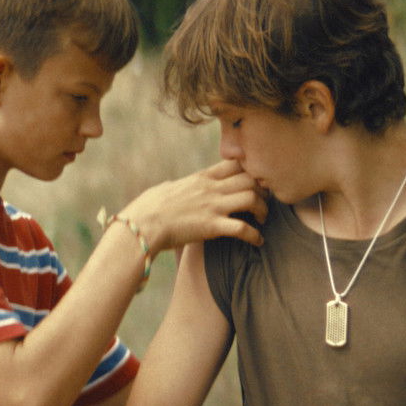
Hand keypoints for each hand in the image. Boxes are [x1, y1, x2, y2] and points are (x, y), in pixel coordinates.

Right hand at [121, 159, 266, 250]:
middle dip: (262, 190)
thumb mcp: (165, 189)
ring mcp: (213, 206)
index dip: (250, 171)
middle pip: (250, 179)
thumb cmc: (148, 208)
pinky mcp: (212, 226)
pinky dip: (255, 235)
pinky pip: (243, 228)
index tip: (254, 183)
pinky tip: (258, 242)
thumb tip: (172, 185)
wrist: (142, 224)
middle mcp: (211, 188)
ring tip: (262, 220)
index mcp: (201, 177)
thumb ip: (177, 186)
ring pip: (252, 198)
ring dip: (262, 209)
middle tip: (264, 202)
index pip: (235, 164)